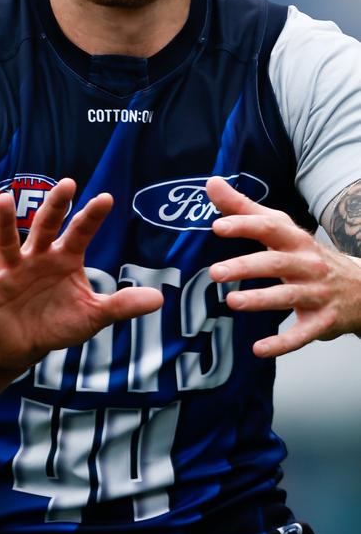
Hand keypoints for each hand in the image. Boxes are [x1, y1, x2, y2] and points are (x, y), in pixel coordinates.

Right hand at [0, 178, 163, 371]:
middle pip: (45, 226)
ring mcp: (11, 271)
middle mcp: (36, 257)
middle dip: (55, 206)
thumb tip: (159, 298)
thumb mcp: (92, 317)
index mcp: (63, 258)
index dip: (92, 217)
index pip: (80, 232)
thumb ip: (121, 306)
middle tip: (66, 184)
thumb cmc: (57, 323)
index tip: (106, 198)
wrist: (21, 348)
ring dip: (5, 223)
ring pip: (7, 242)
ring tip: (4, 201)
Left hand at [207, 176, 360, 357]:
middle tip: (215, 272)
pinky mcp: (321, 322)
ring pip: (288, 297)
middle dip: (246, 266)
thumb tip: (212, 184)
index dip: (245, 225)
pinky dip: (281, 343)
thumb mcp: (282, 229)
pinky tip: (259, 348)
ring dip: (260, 300)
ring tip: (232, 302)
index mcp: (296, 240)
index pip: (270, 227)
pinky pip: (301, 334)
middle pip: (276, 263)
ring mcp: (316, 294)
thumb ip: (245, 209)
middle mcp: (308, 265)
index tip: (218, 226)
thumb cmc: (307, 255)